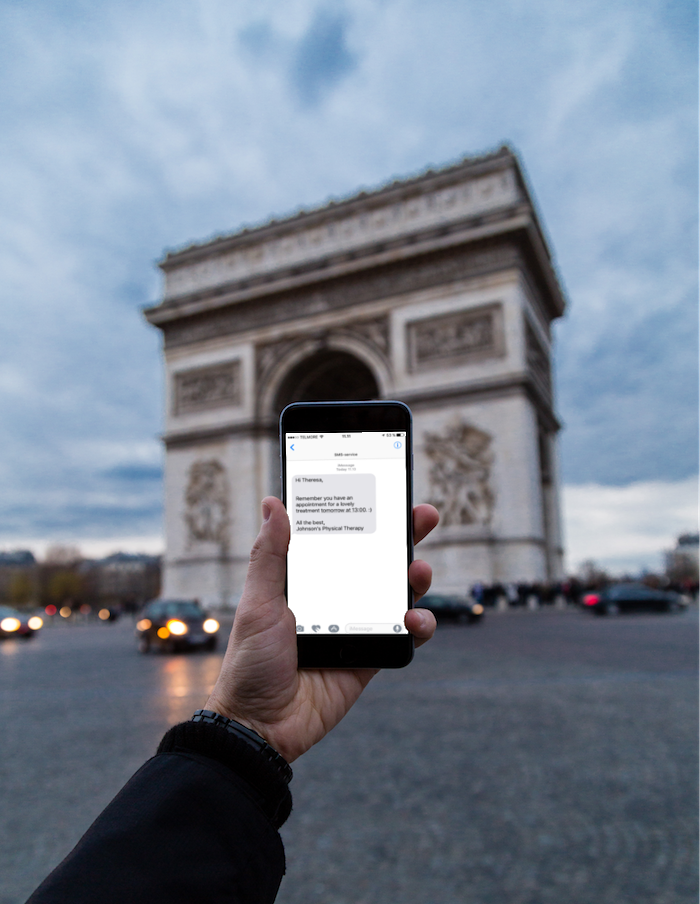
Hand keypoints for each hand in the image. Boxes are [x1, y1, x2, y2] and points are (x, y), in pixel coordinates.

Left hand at [205, 497, 438, 762]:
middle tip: (423, 516)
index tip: (383, 490)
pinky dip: (418, 625)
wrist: (260, 726)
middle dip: (403, 536)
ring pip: (396, 593)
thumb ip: (270, 556)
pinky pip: (404, 635)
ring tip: (417, 571)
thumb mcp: (257, 604)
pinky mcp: (371, 656)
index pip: (340, 540)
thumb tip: (273, 503)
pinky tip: (414, 619)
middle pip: (375, 560)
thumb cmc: (249, 664)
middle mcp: (335, 598)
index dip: (363, 517)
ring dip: (415, 577)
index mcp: (306, 581)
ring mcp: (356, 626)